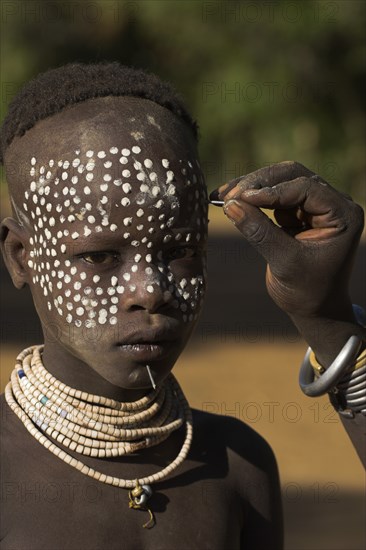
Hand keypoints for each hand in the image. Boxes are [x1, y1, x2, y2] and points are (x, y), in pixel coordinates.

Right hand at [212, 161, 363, 318]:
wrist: (314, 309)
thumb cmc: (307, 291)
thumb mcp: (284, 262)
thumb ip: (259, 232)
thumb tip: (230, 205)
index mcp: (342, 214)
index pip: (306, 188)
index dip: (272, 191)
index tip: (242, 198)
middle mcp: (332, 204)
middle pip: (292, 176)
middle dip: (259, 183)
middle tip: (230, 194)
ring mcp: (314, 206)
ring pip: (279, 182)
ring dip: (251, 188)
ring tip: (222, 195)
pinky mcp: (298, 213)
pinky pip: (272, 197)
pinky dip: (251, 199)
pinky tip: (229, 201)